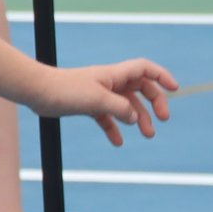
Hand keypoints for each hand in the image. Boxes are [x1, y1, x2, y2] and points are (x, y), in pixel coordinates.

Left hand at [33, 59, 178, 146]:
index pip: (145, 69)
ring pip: (125, 105)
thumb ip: (120, 108)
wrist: (37, 92)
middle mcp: (109, 82)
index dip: (162, 76)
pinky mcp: (87, 106)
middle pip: (140, 89)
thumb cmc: (66, 90)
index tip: (175, 89)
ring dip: (138, 118)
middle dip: (154, 103)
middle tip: (162, 120)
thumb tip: (135, 118)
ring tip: (147, 135)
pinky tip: (118, 142)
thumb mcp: (98, 100)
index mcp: (114, 75)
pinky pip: (107, 117)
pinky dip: (114, 128)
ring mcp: (99, 94)